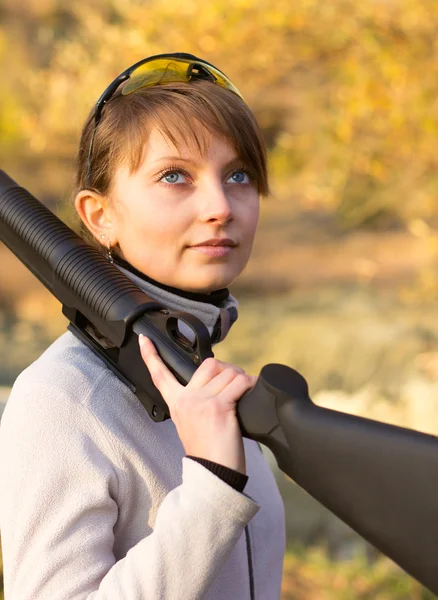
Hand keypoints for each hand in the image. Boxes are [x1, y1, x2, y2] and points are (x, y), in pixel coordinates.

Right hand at [138, 335, 255, 473]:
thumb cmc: (209, 452)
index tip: (144, 339)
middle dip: (227, 370)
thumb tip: (221, 380)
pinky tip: (250, 393)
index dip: (151, 355)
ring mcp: (201, 402)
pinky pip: (239, 383)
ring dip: (242, 379)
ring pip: (228, 372)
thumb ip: (198, 400)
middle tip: (234, 386)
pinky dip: (249, 385)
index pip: (160, 375)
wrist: (214, 476)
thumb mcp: (193, 423)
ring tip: (243, 396)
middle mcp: (186, 399)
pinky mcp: (218, 407)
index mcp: (176, 403)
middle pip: (209, 364)